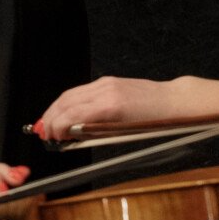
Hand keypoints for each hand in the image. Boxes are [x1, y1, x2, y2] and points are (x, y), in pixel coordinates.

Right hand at [33, 76, 179, 141]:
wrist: (175, 101)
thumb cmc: (156, 123)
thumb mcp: (125, 135)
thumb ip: (95, 133)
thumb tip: (72, 137)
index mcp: (110, 107)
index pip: (71, 115)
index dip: (56, 127)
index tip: (50, 138)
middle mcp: (104, 91)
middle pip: (65, 102)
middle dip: (50, 118)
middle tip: (43, 133)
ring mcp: (105, 84)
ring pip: (69, 94)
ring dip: (55, 109)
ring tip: (49, 123)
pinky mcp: (107, 81)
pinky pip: (80, 91)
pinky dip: (67, 102)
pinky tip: (64, 112)